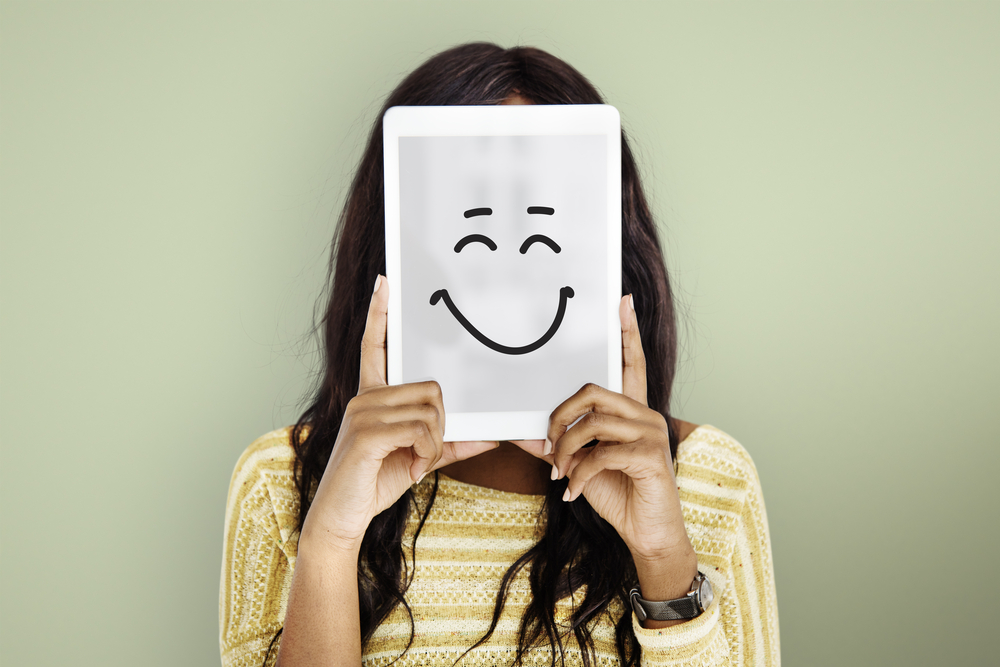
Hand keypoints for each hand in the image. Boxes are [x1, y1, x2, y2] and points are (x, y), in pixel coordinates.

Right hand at [300, 275, 498, 552]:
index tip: (385, 282)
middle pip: (430, 388)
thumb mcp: (420, 458)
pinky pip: (422, 430)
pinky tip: (411, 468)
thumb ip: (451, 442)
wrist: (341, 518)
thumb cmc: (375, 482)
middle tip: (423, 451)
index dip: (380, 313)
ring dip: (434, 443)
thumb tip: (492, 435)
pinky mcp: (365, 433)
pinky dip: (427, 453)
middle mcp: (364, 397)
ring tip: (414, 461)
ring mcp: (362, 412)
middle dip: (440, 424)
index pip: (374, 345)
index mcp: (372, 396)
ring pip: (430, 410)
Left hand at [512, 295, 695, 567]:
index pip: (630, 363)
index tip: (622, 301)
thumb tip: (518, 433)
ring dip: (565, 451)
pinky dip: (579, 474)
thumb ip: (557, 445)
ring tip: (561, 475)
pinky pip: (600, 454)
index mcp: (632, 410)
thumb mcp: (579, 465)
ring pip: (592, 424)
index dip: (628, 332)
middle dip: (560, 416)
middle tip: (547, 445)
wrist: (648, 534)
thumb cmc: (617, 494)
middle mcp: (646, 415)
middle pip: (593, 391)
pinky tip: (573, 492)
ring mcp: (651, 434)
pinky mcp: (651, 458)